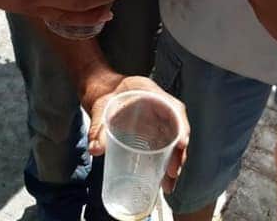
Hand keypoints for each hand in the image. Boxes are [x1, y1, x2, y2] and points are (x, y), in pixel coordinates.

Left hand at [83, 72, 189, 193]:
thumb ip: (97, 127)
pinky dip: (165, 162)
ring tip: (167, 184)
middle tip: (171, 175)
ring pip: (173, 140)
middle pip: (177, 129)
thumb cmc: (103, 94)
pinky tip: (161, 179)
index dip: (181, 127)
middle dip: (178, 153)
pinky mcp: (154, 130)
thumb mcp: (99, 108)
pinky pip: (165, 145)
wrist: (101, 92)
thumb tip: (95, 149)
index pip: (174, 109)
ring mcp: (159, 118)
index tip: (180, 145)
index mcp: (150, 92)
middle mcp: (160, 105)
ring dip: (174, 162)